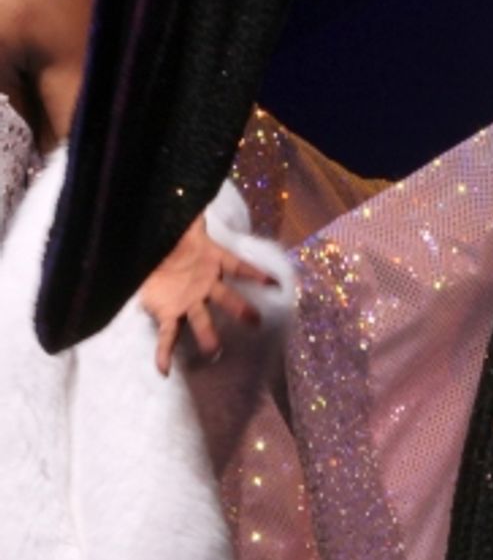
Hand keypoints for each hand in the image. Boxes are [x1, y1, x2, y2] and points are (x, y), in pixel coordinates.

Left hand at [139, 215, 278, 375]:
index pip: (240, 268)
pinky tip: (163, 371)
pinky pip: (168, 336)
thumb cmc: (172, 237)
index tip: (276, 284)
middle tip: (255, 322)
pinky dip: (164, 354)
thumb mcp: (186, 221)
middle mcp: (205, 286)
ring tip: (216, 352)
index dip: (257, 275)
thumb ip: (196, 210)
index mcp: (213, 262)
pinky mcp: (168, 314)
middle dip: (241, 309)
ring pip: (202, 321)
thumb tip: (203, 188)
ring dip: (209, 337)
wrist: (149, 254)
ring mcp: (188, 302)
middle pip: (227, 299)